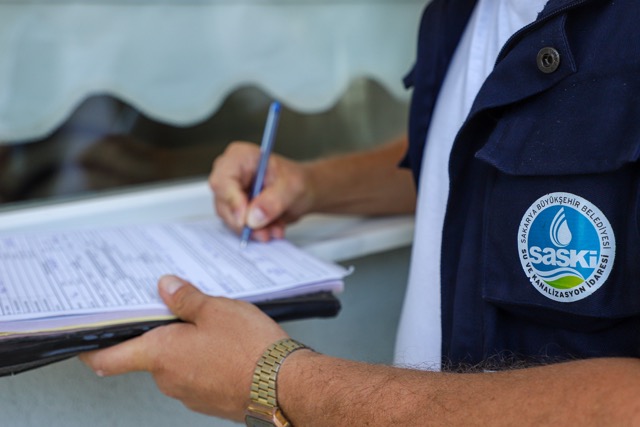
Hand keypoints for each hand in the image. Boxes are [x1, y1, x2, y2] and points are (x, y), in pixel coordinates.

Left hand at [79, 275, 287, 420]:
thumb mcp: (216, 309)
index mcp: (161, 353)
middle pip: (149, 355)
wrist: (284, 386)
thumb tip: (166, 287)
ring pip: (176, 365)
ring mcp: (189, 394)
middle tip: (180, 311)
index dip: (92, 348)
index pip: (108, 358)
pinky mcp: (209, 401)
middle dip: (160, 333)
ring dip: (186, 347)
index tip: (85, 340)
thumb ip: (186, 298)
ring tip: (214, 328)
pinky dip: (204, 361)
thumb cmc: (250, 349)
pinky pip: (196, 376)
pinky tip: (227, 348)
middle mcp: (168, 379)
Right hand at [209, 142, 312, 241]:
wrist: (303, 190)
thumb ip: (272, 201)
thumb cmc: (297, 180)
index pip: (223, 181)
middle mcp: (231, 174)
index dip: (232, 201)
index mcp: (240, 157)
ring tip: (275, 229)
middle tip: (264, 232)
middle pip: (223, 203)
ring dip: (253, 229)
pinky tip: (273, 228)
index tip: (245, 220)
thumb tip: (253, 218)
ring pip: (230, 218)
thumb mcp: (291, 188)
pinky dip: (256, 231)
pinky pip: (239, 226)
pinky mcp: (236, 209)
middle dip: (245, 222)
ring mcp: (231, 192)